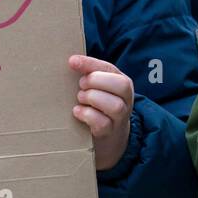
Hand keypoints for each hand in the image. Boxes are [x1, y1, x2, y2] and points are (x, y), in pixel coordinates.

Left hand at [69, 55, 134, 171]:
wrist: (108, 137)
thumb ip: (88, 73)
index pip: (110, 68)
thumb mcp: (97, 87)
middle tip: (81, 86)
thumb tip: (72, 61)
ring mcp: (120, 117)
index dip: (90, 64)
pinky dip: (87, 115)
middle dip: (95, 81)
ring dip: (92, 98)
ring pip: (115, 105)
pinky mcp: (110, 132)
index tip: (71, 62)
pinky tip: (78, 111)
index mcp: (122, 82)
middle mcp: (126, 99)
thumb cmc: (98, 105)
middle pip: (121, 85)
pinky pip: (103, 123)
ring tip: (80, 99)